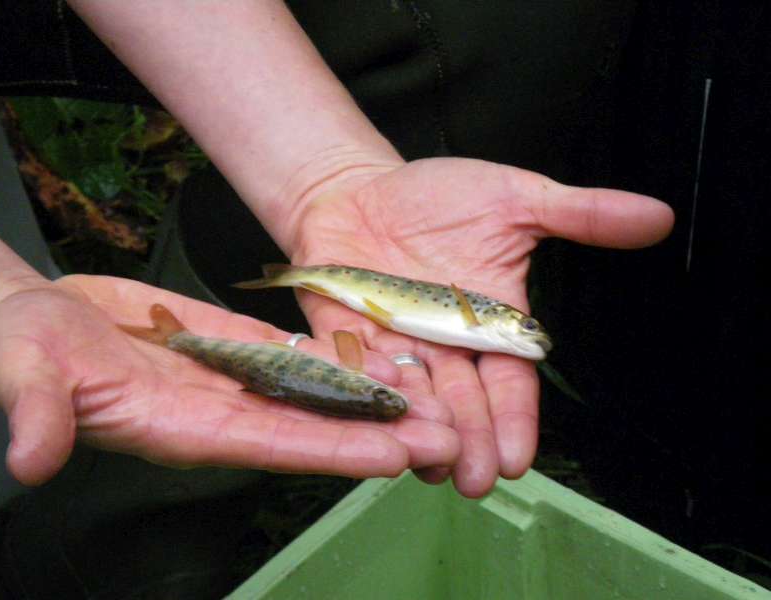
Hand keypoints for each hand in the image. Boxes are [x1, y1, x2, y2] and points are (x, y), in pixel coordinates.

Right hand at [0, 274, 458, 484]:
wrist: (35, 323)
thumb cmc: (25, 349)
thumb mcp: (27, 372)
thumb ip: (40, 412)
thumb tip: (29, 460)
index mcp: (184, 427)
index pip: (273, 446)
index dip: (333, 451)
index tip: (394, 455)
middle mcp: (222, 412)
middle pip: (314, 428)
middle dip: (379, 434)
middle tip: (450, 437)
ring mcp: (234, 381)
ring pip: (316, 393)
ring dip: (374, 397)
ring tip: (436, 398)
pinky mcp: (234, 347)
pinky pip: (297, 355)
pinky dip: (340, 357)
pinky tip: (382, 356)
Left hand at [287, 157, 673, 496]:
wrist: (359, 187)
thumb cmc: (437, 196)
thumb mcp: (514, 199)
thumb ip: (579, 215)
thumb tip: (657, 215)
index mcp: (485, 326)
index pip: (507, 383)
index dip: (513, 419)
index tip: (517, 458)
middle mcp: (441, 346)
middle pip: (460, 404)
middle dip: (469, 442)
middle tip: (476, 479)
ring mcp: (391, 345)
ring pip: (410, 398)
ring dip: (420, 428)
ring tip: (432, 459)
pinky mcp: (341, 337)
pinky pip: (352, 366)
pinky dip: (364, 383)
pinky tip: (377, 404)